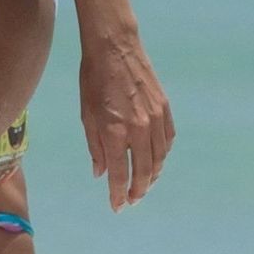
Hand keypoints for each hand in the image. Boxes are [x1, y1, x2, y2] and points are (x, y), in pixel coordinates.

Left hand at [80, 34, 174, 211]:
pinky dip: (162, 155)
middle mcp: (139, 128)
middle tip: (132, 201)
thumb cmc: (94, 80)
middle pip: (143, 171)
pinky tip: (155, 161)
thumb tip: (101, 173)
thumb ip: (95, 148)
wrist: (115, 47)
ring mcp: (155, 118)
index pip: (120, 174)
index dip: (118, 194)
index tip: (117, 206)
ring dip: (152, 176)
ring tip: (143, 185)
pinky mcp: (164, 108)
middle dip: (138, 191)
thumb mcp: (87, 116)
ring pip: (159, 158)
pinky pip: (167, 140)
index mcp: (115, 131)